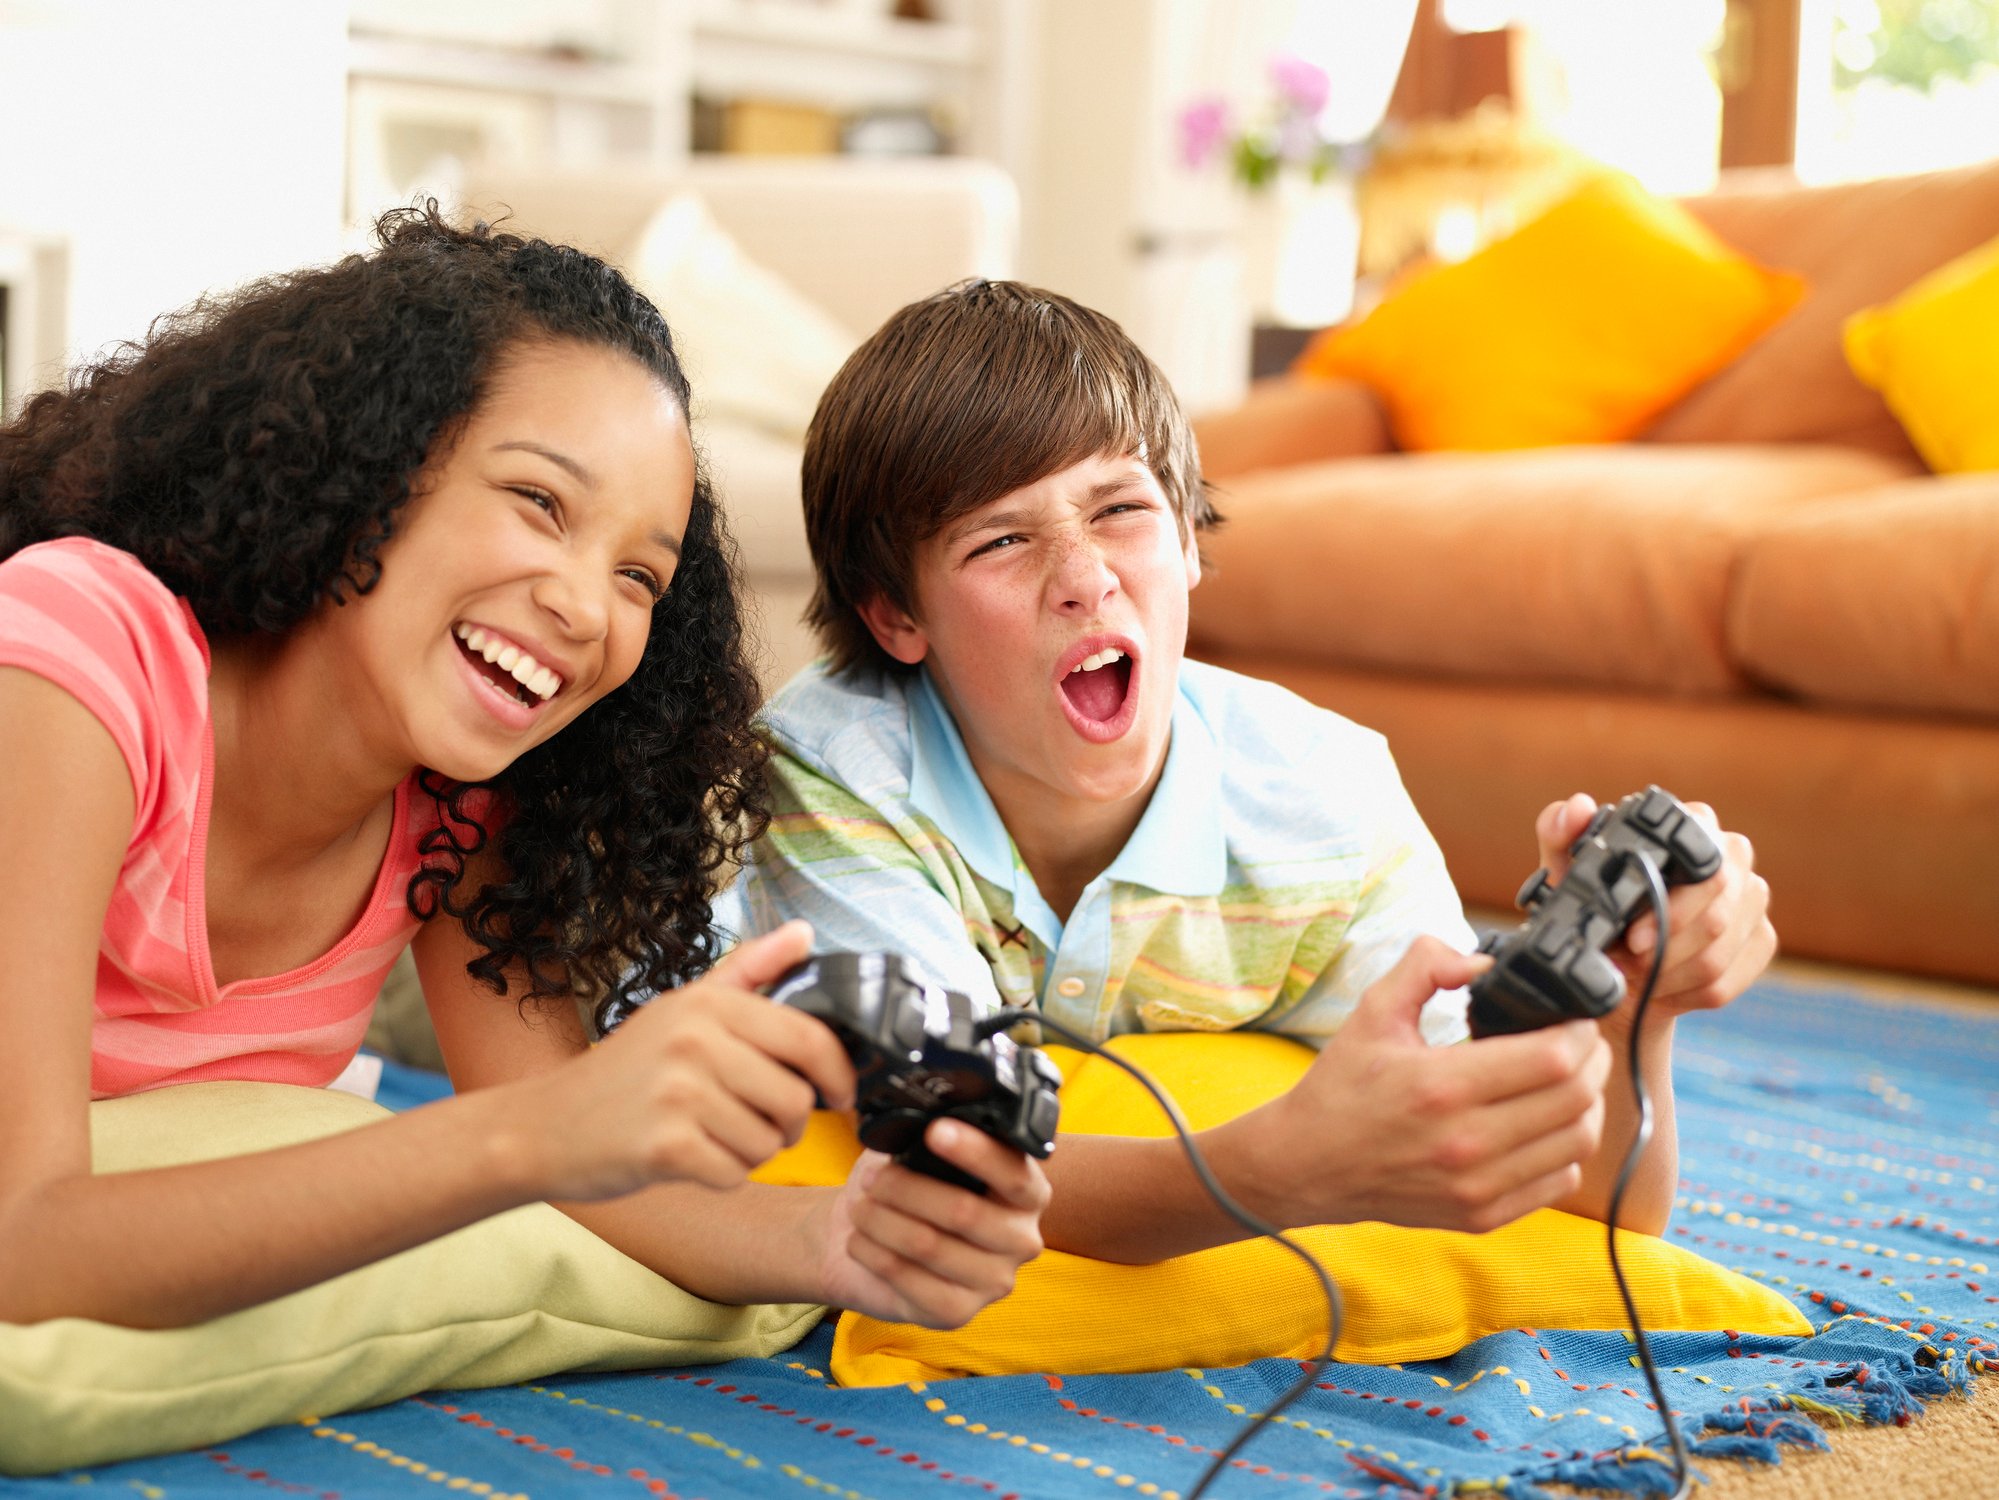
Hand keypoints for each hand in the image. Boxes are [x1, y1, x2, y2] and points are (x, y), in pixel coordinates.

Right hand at [526, 921, 857, 1199]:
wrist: (544, 1127)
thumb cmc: (625, 1072)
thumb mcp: (683, 1008)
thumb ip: (749, 970)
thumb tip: (805, 933)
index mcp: (708, 1004)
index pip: (808, 1037)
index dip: (838, 1073)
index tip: (840, 1093)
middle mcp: (695, 1041)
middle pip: (795, 1099)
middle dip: (788, 1124)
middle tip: (756, 1124)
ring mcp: (679, 1094)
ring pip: (769, 1143)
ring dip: (751, 1153)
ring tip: (712, 1136)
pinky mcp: (666, 1147)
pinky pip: (736, 1175)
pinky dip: (721, 1176)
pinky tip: (689, 1159)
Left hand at [810, 1120, 1048, 1328]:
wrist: (867, 1236)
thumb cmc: (906, 1186)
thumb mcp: (924, 1153)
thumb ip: (935, 1139)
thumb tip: (922, 1122)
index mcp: (1028, 1194)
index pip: (1013, 1173)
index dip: (974, 1150)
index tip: (935, 1131)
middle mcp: (1022, 1239)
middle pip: (966, 1212)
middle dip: (908, 1189)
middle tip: (872, 1178)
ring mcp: (993, 1281)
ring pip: (930, 1245)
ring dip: (883, 1221)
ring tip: (859, 1207)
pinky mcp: (957, 1313)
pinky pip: (911, 1281)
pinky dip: (875, 1254)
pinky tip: (859, 1240)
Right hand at [1231, 937, 1611, 1234]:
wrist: (1306, 1164)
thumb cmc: (1340, 1088)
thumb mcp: (1373, 1011)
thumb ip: (1425, 967)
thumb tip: (1480, 960)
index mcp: (1441, 1085)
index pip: (1553, 1059)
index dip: (1579, 1033)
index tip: (1572, 1018)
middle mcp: (1465, 1142)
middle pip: (1576, 1099)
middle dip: (1592, 1062)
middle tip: (1580, 1043)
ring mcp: (1477, 1186)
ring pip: (1578, 1143)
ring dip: (1587, 1105)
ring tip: (1569, 1081)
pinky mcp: (1482, 1215)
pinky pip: (1559, 1181)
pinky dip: (1567, 1149)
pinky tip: (1545, 1126)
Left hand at [1535, 793, 1775, 1020]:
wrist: (1617, 961)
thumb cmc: (1595, 903)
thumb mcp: (1564, 870)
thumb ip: (1559, 832)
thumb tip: (1577, 808)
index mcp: (1691, 824)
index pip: (1703, 850)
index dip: (1671, 900)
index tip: (1633, 933)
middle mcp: (1733, 855)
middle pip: (1720, 907)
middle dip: (1668, 944)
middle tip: (1629, 959)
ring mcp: (1752, 899)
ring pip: (1722, 949)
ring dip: (1670, 973)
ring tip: (1635, 973)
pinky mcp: (1760, 940)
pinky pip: (1731, 980)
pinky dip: (1686, 993)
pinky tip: (1660, 989)